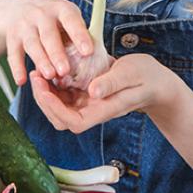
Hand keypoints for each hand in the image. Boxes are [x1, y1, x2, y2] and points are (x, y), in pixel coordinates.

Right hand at [0, 0, 95, 85]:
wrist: (18, 7)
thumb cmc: (53, 18)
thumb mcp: (67, 17)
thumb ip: (79, 34)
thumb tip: (97, 58)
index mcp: (61, 9)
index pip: (71, 20)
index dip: (80, 35)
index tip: (88, 51)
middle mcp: (41, 14)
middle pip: (49, 35)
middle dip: (57, 54)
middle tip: (66, 71)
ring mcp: (24, 25)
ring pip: (32, 45)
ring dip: (41, 61)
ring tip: (49, 76)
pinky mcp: (12, 37)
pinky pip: (13, 54)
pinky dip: (16, 68)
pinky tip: (21, 81)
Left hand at [27, 53, 184, 133]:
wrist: (155, 82)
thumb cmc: (146, 77)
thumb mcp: (131, 74)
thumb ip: (112, 82)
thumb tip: (93, 91)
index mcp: (103, 110)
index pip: (73, 121)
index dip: (54, 109)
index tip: (44, 89)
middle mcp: (93, 112)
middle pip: (60, 118)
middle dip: (43, 100)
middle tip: (36, 75)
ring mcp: (89, 105)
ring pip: (58, 108)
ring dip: (45, 93)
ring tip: (39, 72)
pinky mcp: (86, 96)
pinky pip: (64, 97)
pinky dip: (54, 86)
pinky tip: (51, 70)